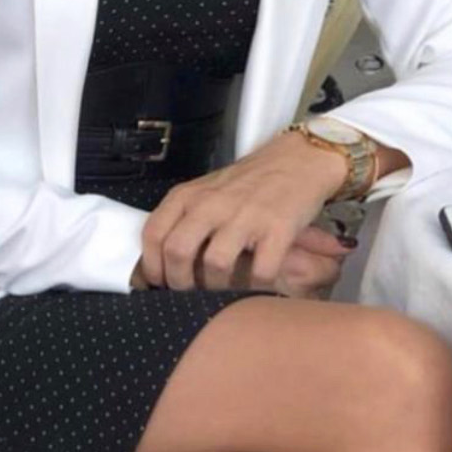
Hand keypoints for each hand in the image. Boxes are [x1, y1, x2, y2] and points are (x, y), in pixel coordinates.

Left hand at [139, 131, 350, 291]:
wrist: (299, 159)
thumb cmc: (250, 182)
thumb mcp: (207, 192)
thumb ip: (183, 220)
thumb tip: (160, 266)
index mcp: (189, 195)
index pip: (153, 234)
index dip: (152, 267)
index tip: (161, 283)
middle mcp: (212, 203)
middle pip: (177, 252)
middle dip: (180, 283)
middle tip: (192, 293)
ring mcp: (245, 215)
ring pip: (215, 265)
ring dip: (218, 288)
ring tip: (225, 289)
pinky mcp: (277, 228)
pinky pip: (259, 272)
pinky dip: (256, 287)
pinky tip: (257, 283)